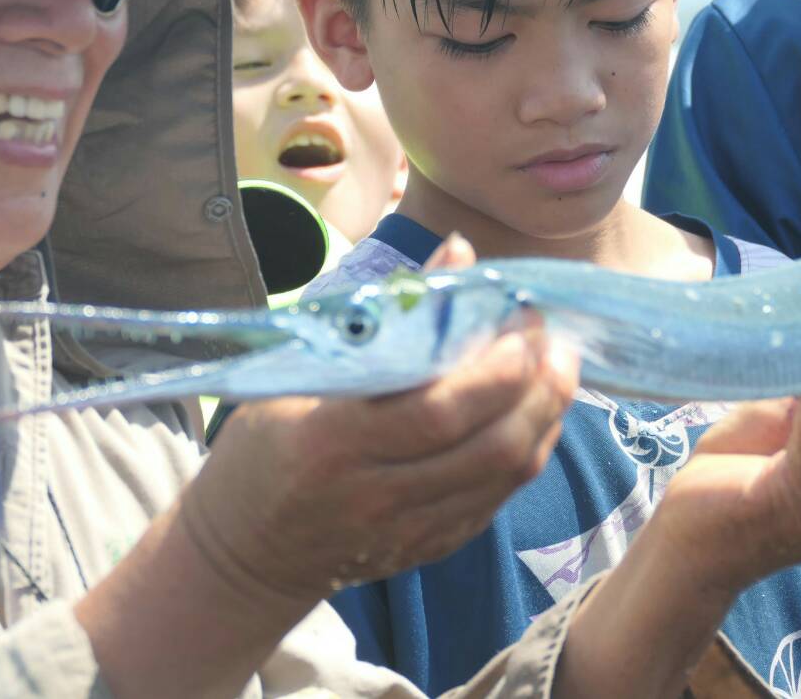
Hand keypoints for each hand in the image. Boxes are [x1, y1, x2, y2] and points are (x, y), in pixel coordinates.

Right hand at [180, 233, 579, 603]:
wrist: (246, 551)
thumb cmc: (266, 445)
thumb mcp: (304, 370)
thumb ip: (387, 313)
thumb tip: (460, 250)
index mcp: (333, 441)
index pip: (439, 411)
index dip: (498, 367)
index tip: (521, 319)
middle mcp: (377, 493)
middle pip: (491, 445)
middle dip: (539, 385)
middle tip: (550, 338)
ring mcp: (409, 529)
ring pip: (507, 474)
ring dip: (547, 414)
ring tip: (555, 366)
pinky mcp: (432, 547)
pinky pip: (500, 496)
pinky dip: (530, 447)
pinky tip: (534, 410)